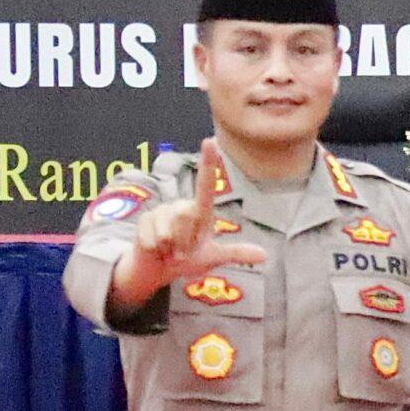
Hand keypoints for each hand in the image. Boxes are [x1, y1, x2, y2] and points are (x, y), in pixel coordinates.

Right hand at [110, 138, 269, 310]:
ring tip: (169, 250)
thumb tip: (264, 255)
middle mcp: (181, 207)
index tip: (210, 141)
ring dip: (172, 248)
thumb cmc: (186, 260)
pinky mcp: (145, 220)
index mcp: (200, 212)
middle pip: (187, 216)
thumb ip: (236, 254)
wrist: (157, 270)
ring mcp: (161, 211)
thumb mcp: (212, 258)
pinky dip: (157, 250)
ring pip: (170, 229)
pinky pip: (154, 238)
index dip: (208, 163)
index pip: (206, 185)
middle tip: (182, 251)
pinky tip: (155, 249)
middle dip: (186, 242)